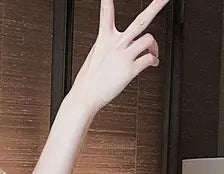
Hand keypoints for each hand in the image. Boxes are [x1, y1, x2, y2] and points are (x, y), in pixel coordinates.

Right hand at [71, 0, 168, 117]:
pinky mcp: (130, 70)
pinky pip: (149, 59)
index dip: (108, 0)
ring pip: (148, 39)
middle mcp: (116, 44)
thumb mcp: (95, 56)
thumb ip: (109, 46)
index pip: (106, 12)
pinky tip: (152, 63)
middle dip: (155, 6)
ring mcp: (123, 56)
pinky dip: (153, 61)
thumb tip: (123, 46)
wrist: (85, 97)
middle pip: (140, 20)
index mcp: (104, 38)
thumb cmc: (89, 80)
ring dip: (154, 46)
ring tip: (153, 51)